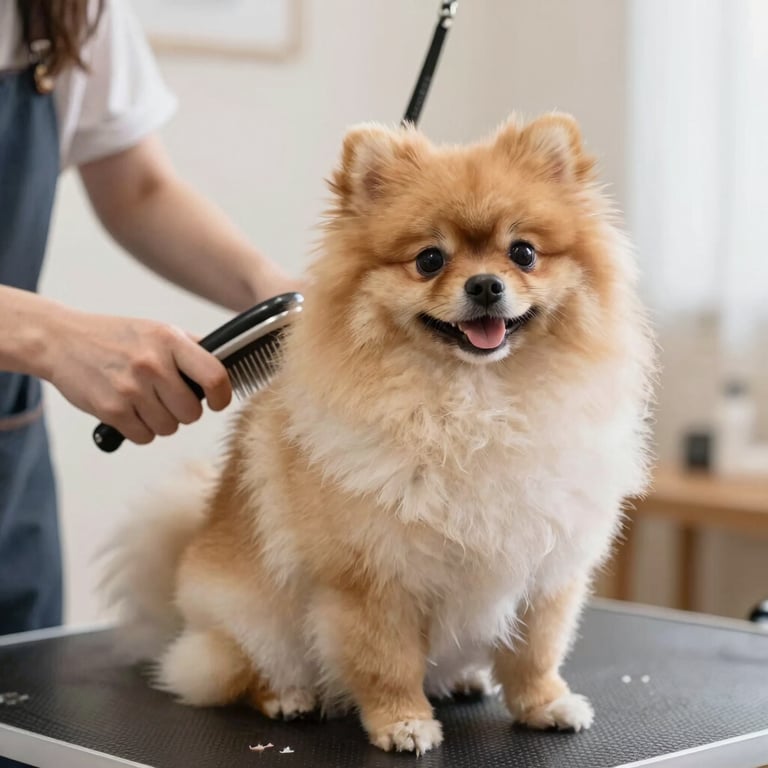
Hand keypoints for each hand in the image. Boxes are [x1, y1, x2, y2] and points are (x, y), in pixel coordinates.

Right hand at [44, 308, 230, 444]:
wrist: (62, 341)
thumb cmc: (115, 337)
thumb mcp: (157, 330)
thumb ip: (192, 347)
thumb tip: (228, 364)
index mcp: (169, 341)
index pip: (214, 375)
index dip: (222, 396)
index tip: (218, 401)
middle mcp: (152, 364)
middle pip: (192, 412)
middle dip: (185, 411)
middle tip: (170, 399)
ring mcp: (130, 388)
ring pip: (169, 428)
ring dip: (162, 421)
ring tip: (146, 402)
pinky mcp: (111, 410)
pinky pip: (144, 437)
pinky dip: (141, 430)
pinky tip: (131, 411)